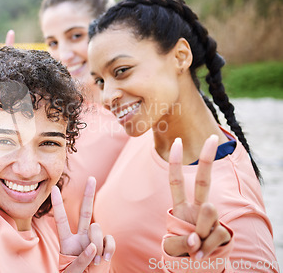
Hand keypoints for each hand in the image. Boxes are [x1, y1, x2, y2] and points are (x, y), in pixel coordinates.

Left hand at [52, 176, 114, 271]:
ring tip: (93, 262)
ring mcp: (95, 241)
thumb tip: (93, 247)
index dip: (58, 205)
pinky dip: (108, 249)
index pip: (61, 220)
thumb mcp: (71, 271)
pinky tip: (103, 259)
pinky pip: (110, 241)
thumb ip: (80, 261)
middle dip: (89, 194)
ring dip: (96, 244)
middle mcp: (81, 238)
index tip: (54, 189)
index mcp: (67, 242)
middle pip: (85, 212)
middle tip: (92, 178)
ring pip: (97, 229)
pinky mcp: (106, 246)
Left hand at [164, 135, 231, 258]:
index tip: (176, 142)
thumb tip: (196, 236)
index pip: (176, 182)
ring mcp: (212, 220)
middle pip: (204, 182)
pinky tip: (202, 253)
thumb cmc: (183, 252)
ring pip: (210, 214)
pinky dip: (206, 247)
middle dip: (207, 159)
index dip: (174, 163)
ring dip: (200, 233)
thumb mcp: (173, 247)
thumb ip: (181, 241)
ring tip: (195, 247)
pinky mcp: (224, 233)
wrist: (199, 267)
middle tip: (213, 137)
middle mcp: (197, 209)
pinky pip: (216, 235)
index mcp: (181, 208)